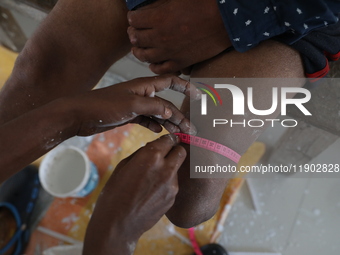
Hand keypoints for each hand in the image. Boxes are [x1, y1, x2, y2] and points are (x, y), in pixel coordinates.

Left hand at [68, 75, 199, 135]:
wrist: (78, 115)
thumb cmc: (102, 106)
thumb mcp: (131, 105)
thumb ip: (153, 107)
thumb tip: (172, 112)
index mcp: (144, 85)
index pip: (170, 81)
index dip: (186, 87)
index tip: (199, 96)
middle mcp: (141, 93)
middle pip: (166, 103)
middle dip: (179, 115)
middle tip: (191, 129)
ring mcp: (135, 105)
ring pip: (158, 113)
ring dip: (169, 123)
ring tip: (179, 134)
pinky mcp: (128, 115)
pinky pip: (147, 120)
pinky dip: (154, 125)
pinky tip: (159, 132)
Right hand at [83, 134, 185, 254]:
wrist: (118, 224)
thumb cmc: (115, 193)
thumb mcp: (124, 165)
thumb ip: (142, 153)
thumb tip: (153, 147)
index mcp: (151, 156)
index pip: (169, 139)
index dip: (166, 140)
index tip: (164, 142)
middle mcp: (166, 168)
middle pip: (181, 151)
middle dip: (174, 150)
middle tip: (164, 155)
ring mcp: (172, 185)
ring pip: (177, 168)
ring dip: (169, 168)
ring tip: (152, 178)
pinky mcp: (173, 198)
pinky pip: (173, 183)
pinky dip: (167, 183)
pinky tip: (152, 191)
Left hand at [127, 0, 230, 73]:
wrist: (224, 20)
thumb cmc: (204, 4)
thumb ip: (159, 5)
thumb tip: (149, 9)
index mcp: (158, 18)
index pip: (133, 20)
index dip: (133, 18)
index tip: (135, 18)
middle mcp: (160, 38)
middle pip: (136, 39)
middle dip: (133, 34)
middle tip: (134, 33)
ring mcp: (170, 52)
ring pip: (144, 56)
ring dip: (139, 51)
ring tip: (139, 48)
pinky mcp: (180, 62)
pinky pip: (161, 69)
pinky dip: (153, 66)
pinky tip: (153, 62)